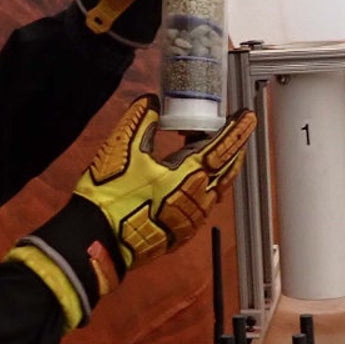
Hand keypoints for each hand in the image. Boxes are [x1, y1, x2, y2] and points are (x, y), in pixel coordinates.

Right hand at [8, 95, 255, 327]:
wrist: (97, 241)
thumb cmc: (110, 198)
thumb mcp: (122, 148)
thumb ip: (140, 120)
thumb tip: (151, 102)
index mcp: (187, 176)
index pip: (222, 147)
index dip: (237, 129)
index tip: (247, 115)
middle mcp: (196, 200)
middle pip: (226, 169)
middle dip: (233, 147)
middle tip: (233, 129)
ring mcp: (190, 220)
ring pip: (216, 189)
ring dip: (218, 167)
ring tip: (209, 149)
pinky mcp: (180, 234)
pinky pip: (203, 205)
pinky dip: (205, 186)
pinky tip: (190, 179)